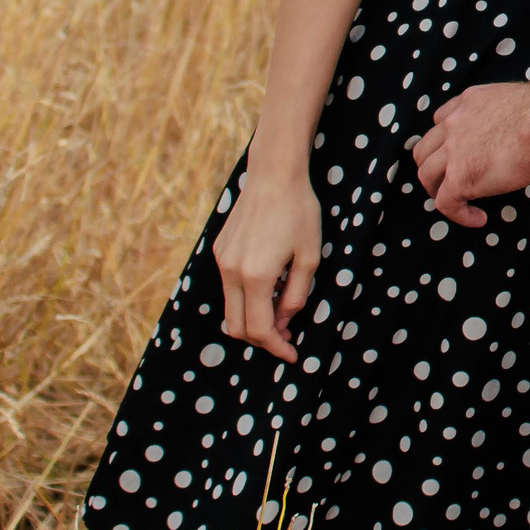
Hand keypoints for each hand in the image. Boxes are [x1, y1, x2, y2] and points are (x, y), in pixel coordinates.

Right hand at [211, 167, 321, 362]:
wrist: (273, 174)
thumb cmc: (299, 212)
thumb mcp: (310, 256)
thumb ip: (297, 295)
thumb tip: (284, 321)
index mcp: (256, 276)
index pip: (259, 330)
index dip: (276, 347)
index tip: (292, 354)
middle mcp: (231, 272)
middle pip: (237, 327)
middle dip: (261, 339)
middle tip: (285, 337)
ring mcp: (221, 261)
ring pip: (230, 309)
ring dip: (251, 319)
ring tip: (278, 313)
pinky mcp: (219, 250)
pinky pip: (228, 287)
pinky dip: (245, 298)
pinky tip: (268, 288)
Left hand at [413, 82, 529, 226]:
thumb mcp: (514, 106)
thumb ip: (503, 118)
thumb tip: (516, 136)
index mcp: (468, 103)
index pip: (441, 121)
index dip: (445, 140)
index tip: (458, 153)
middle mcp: (454, 124)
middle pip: (425, 150)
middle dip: (432, 166)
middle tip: (448, 180)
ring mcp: (452, 152)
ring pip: (426, 176)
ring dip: (438, 191)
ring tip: (458, 202)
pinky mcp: (459, 178)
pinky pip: (446, 203)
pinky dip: (458, 214)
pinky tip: (478, 218)